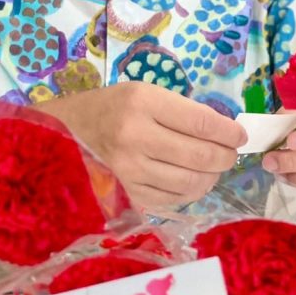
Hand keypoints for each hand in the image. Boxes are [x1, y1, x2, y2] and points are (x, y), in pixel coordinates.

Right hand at [37, 82, 245, 211]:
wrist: (56, 137)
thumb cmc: (103, 110)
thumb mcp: (139, 94)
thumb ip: (178, 111)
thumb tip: (222, 131)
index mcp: (141, 102)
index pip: (202, 122)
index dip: (229, 132)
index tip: (239, 135)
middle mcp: (135, 137)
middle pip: (200, 156)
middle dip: (225, 157)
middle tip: (229, 155)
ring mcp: (129, 171)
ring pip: (190, 182)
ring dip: (211, 178)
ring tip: (212, 170)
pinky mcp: (125, 195)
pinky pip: (171, 200)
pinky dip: (190, 194)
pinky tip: (191, 183)